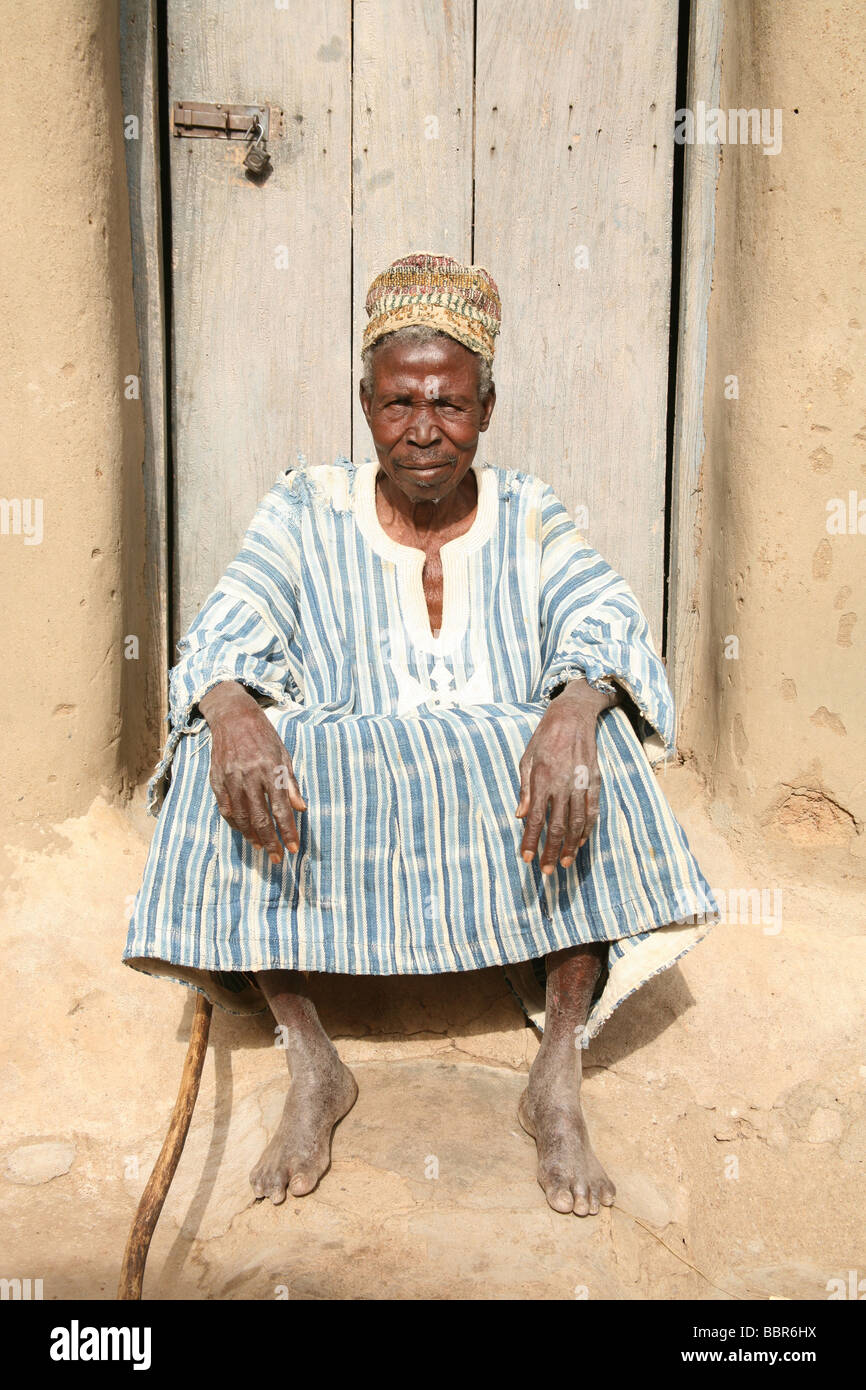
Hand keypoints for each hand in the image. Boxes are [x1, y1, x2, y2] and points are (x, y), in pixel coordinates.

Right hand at [198, 681, 306, 864]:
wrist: (233, 716)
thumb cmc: (263, 735)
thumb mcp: (283, 754)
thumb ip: (291, 783)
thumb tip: (301, 809)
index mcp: (270, 769)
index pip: (281, 808)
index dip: (288, 831)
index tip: (295, 848)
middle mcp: (249, 776)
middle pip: (260, 818)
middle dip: (271, 842)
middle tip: (278, 859)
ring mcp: (230, 779)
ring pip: (241, 818)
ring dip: (252, 837)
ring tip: (262, 849)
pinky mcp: (216, 780)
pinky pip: (226, 809)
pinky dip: (235, 824)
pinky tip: (244, 832)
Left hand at [516, 678, 619, 873]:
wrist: (573, 716)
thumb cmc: (545, 737)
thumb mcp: (527, 759)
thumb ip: (525, 789)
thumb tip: (520, 816)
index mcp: (542, 779)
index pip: (535, 819)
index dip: (530, 841)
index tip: (526, 859)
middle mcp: (562, 784)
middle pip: (556, 826)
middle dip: (550, 851)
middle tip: (546, 871)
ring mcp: (580, 783)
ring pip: (576, 823)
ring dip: (569, 846)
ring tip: (563, 863)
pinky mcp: (594, 781)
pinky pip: (592, 811)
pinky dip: (586, 829)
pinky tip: (580, 842)